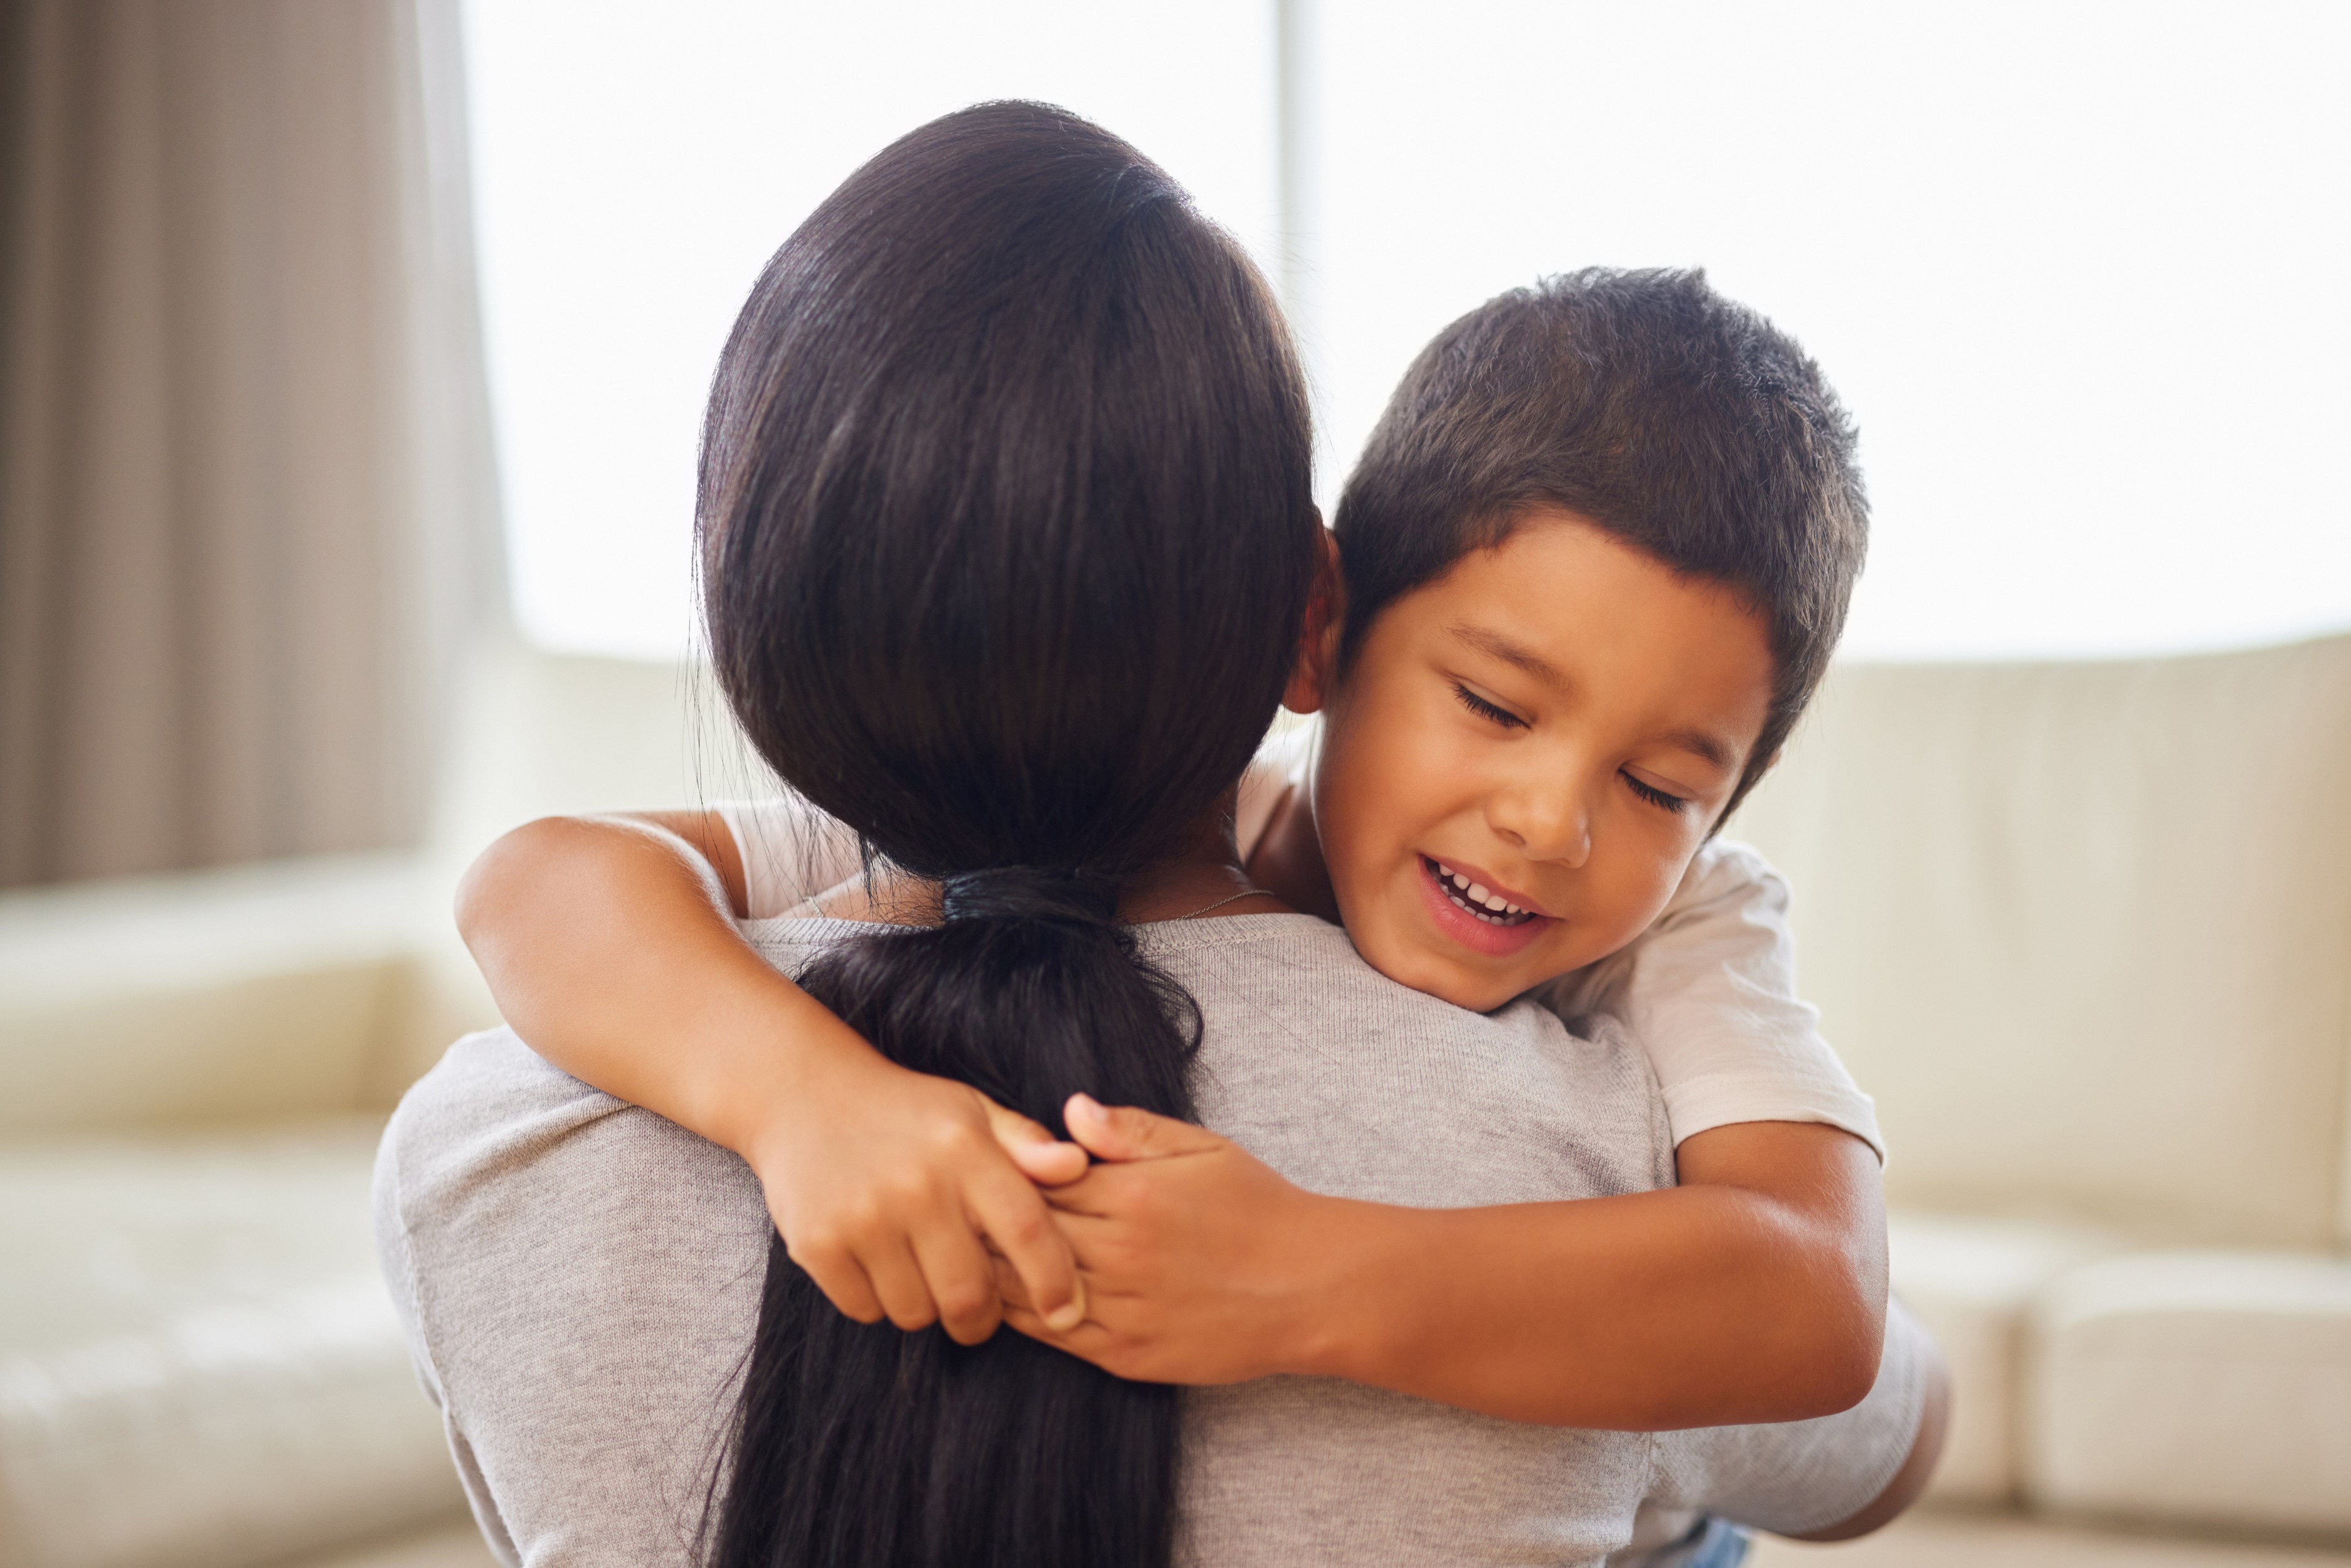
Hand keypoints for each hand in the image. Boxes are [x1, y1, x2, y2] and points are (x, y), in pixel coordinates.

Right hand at [743, 1043, 1090, 1346]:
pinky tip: (874, 1263)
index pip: (1027, 1231)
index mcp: (964, 1149)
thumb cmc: (905, 1112)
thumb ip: (1027, 1143)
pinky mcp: (817, 1243)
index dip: (1055, 1282)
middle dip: (981, 1318)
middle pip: (970, 1295)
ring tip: (918, 1270)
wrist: (803, 1094)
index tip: (1067, 1313)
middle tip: (976, 1310)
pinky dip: (877, 1302)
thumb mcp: (972, 1111)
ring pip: (917, 1312)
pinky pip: (867, 1310)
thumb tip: (1078, 1166)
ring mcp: (863, 1216)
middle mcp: (916, 1184)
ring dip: (926, 1308)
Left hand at [997, 1094, 1337, 1383]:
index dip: (1010, 1175)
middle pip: (1025, 1234)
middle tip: (956, 1209)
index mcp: (1134, 1193)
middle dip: (990, 1221)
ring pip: (1028, 1290)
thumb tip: (1070, 1110)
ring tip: (972, 1255)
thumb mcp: (1204, 1149)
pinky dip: (1027, 1316)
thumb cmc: (1260, 1209)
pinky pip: (1057, 1336)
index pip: (1041, 1179)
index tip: (986, 1170)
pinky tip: (1015, 1299)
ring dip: (997, 1271)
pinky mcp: (1128, 1355)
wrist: (1312, 1287)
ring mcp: (1123, 1309)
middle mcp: (1121, 1252)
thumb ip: (1132, 1130)